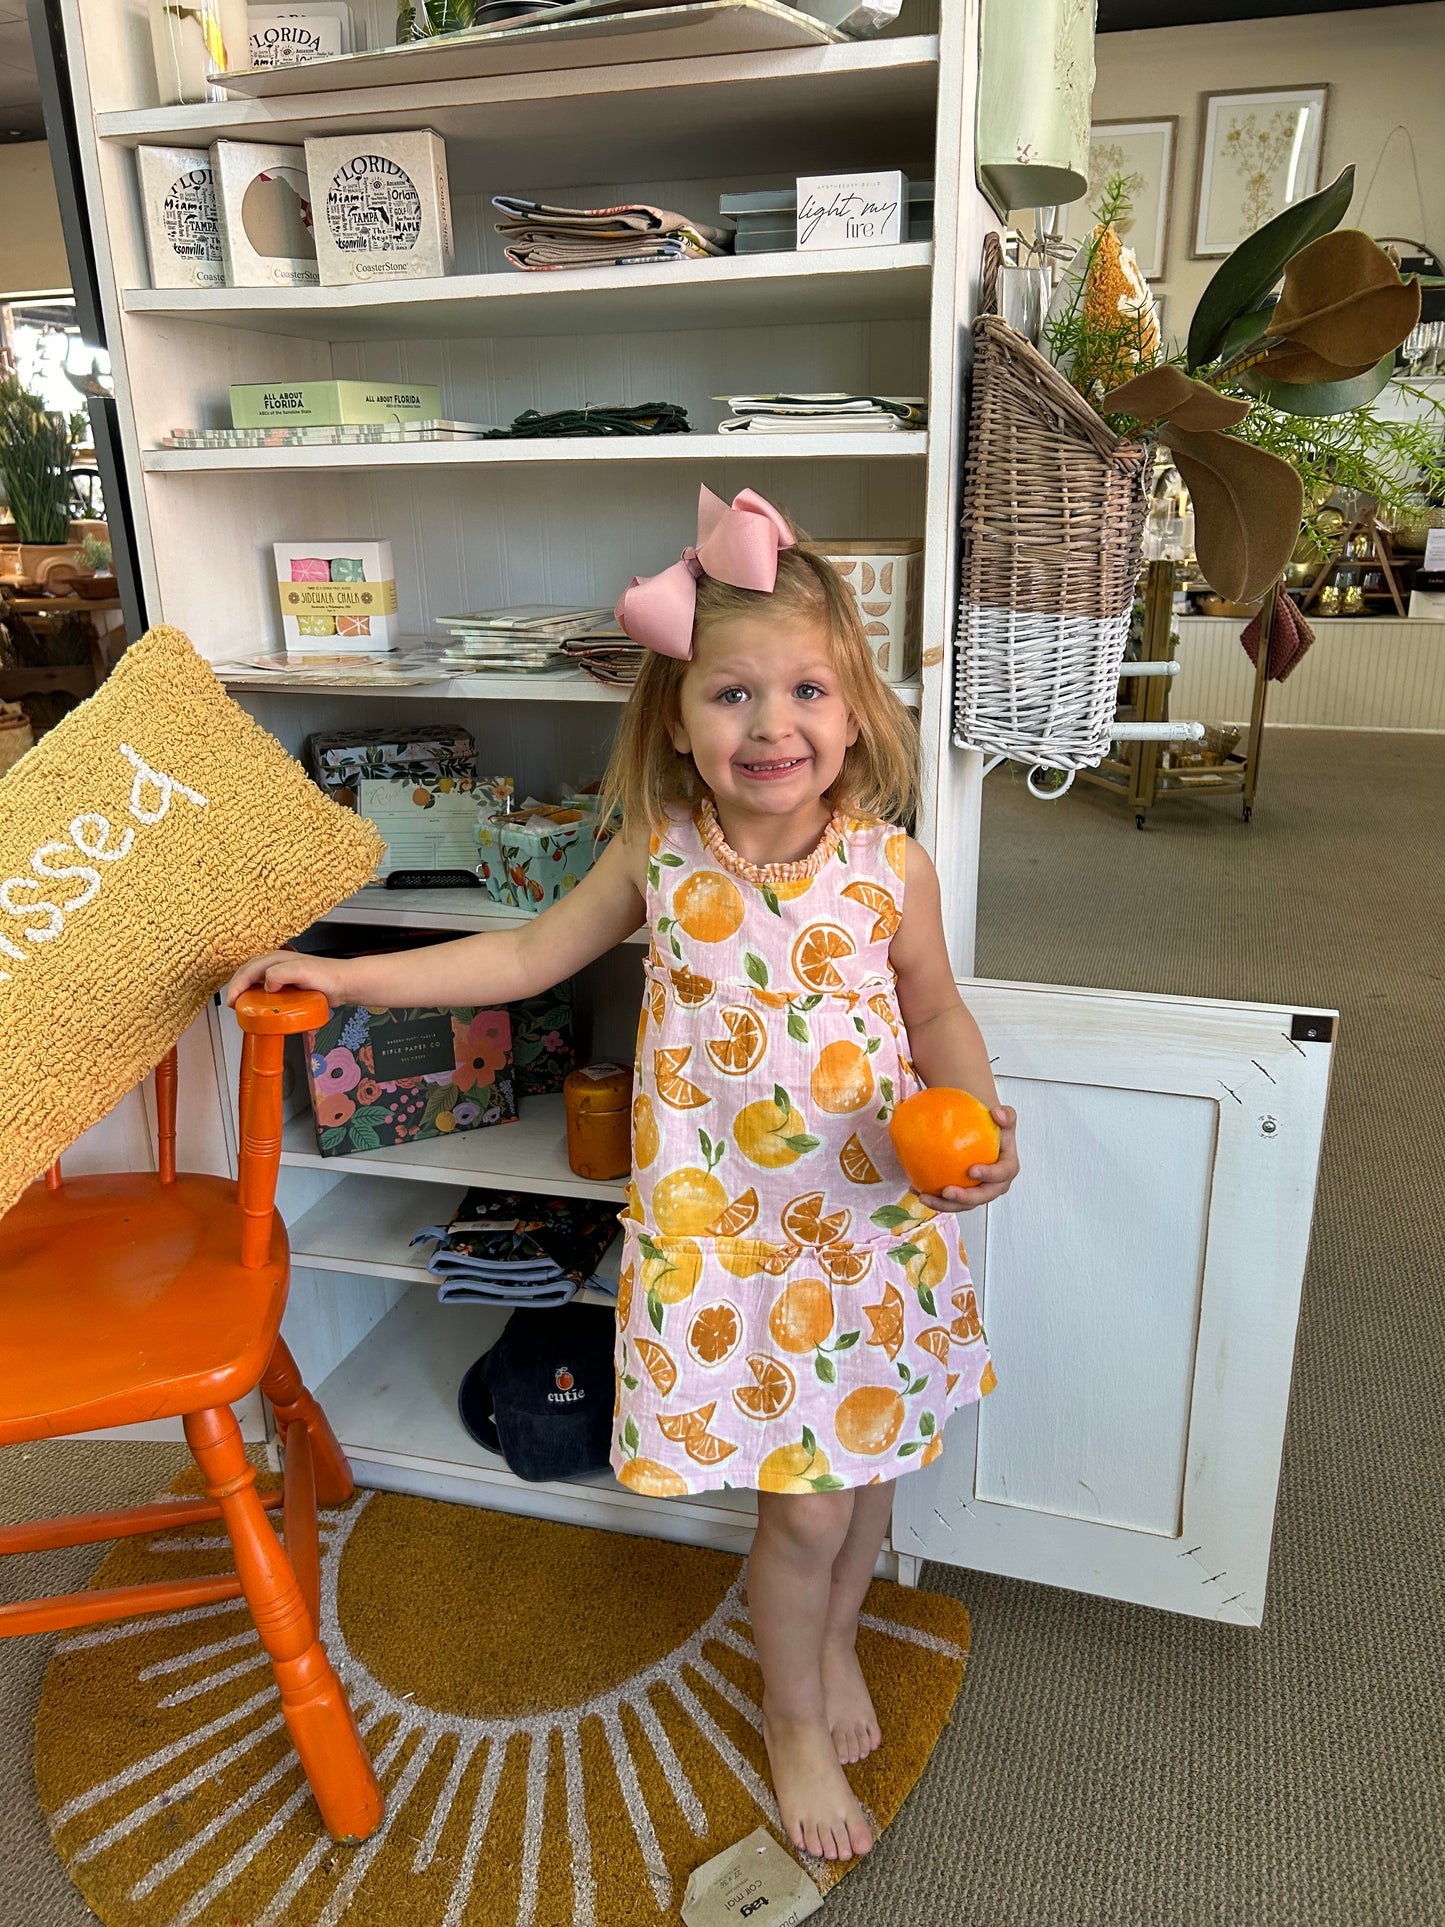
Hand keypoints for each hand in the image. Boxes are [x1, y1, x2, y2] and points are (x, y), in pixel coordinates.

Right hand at [224, 949, 351, 1009]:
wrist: (344, 984)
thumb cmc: (326, 975)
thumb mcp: (301, 971)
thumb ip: (280, 974)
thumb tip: (265, 983)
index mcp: (275, 959)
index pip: (247, 971)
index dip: (236, 986)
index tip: (232, 1002)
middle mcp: (276, 964)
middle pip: (247, 972)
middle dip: (236, 987)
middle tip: (233, 1004)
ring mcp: (282, 974)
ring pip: (255, 979)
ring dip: (245, 990)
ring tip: (241, 1004)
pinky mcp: (288, 984)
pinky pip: (266, 987)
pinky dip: (257, 994)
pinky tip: (259, 1004)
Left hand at [919, 1105, 1017, 1211]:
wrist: (982, 1135)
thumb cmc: (993, 1128)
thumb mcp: (1003, 1118)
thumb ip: (1006, 1115)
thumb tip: (998, 1114)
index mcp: (1007, 1169)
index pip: (1001, 1174)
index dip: (989, 1175)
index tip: (972, 1170)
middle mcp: (994, 1185)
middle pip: (982, 1197)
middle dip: (964, 1198)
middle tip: (947, 1191)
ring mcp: (978, 1193)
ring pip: (963, 1205)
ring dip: (943, 1205)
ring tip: (924, 1197)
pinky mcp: (963, 1196)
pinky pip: (949, 1201)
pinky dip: (933, 1198)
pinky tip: (916, 1190)